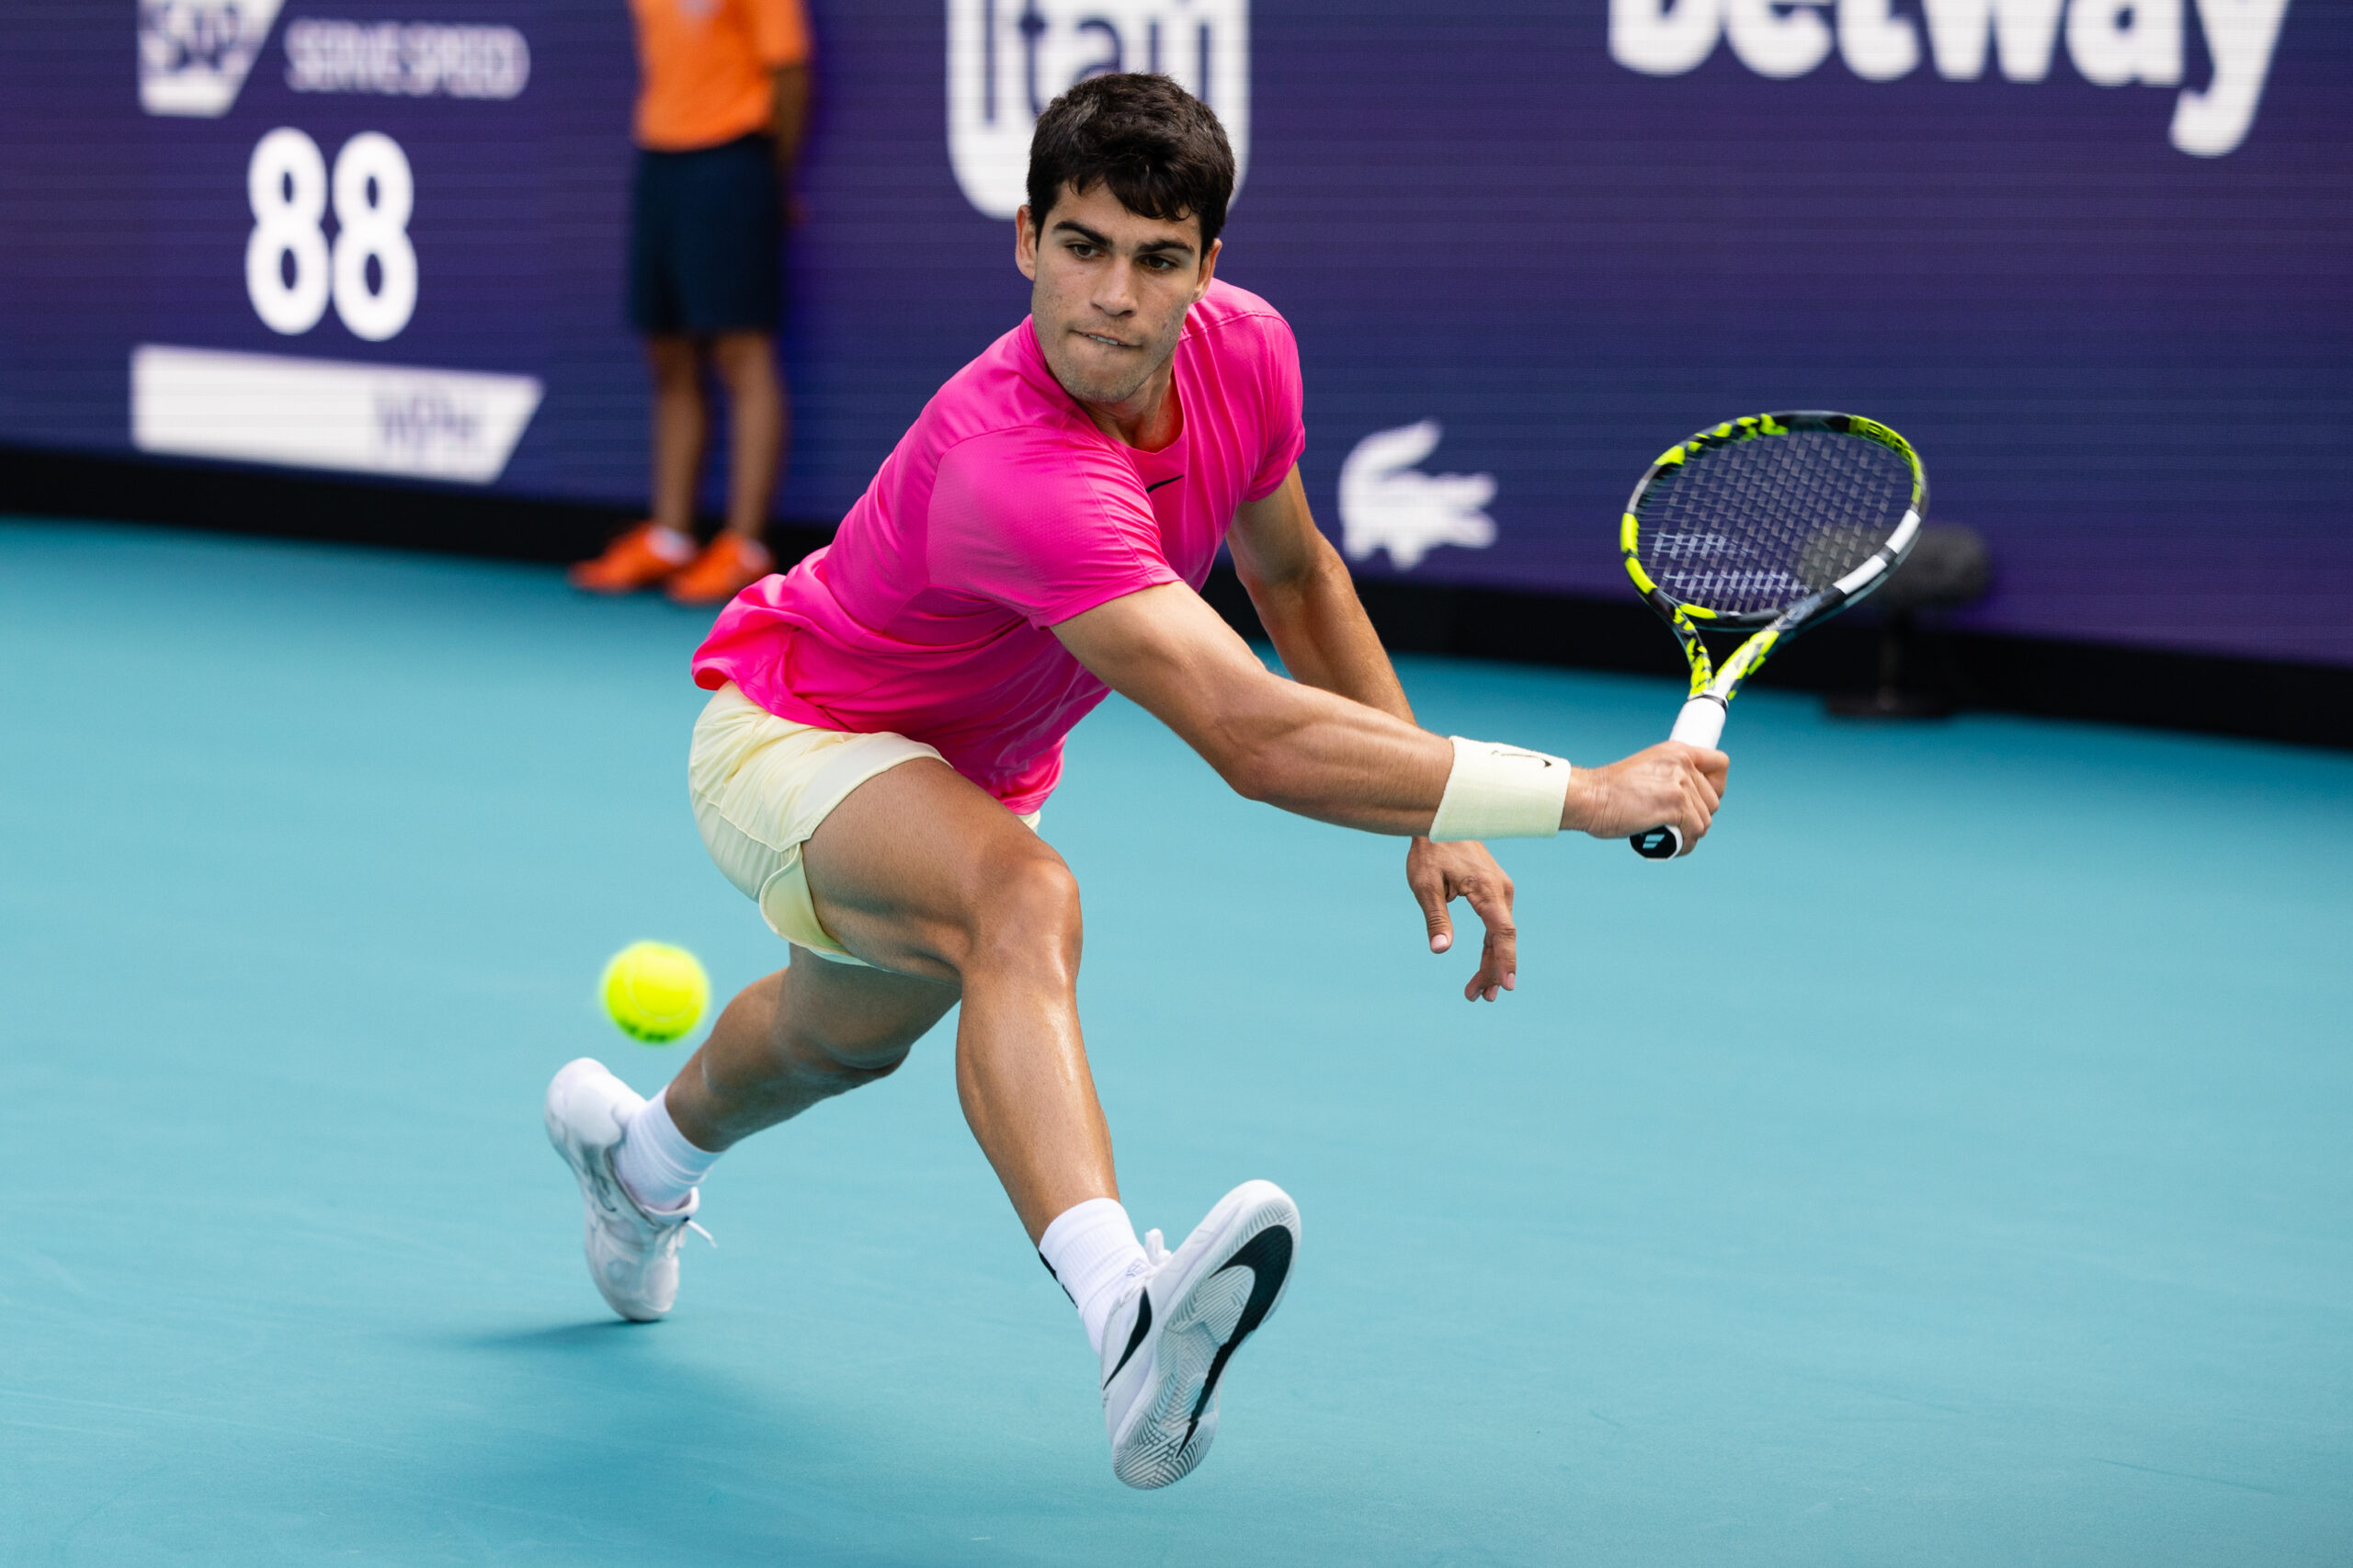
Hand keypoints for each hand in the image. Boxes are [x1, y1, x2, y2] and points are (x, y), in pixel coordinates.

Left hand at [1406, 837, 1517, 1002]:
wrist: (1440, 818)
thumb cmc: (1431, 849)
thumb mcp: (1425, 885)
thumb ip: (1436, 918)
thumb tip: (1441, 949)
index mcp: (1487, 890)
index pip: (1502, 933)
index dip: (1506, 961)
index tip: (1507, 986)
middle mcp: (1501, 891)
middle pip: (1502, 939)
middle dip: (1493, 970)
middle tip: (1479, 998)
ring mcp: (1500, 890)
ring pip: (1500, 933)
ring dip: (1491, 961)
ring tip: (1479, 990)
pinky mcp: (1494, 889)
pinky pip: (1496, 923)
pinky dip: (1491, 945)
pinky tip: (1484, 963)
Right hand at [1563, 742, 1728, 853]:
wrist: (1590, 797)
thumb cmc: (1611, 790)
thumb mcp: (1648, 768)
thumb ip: (1672, 775)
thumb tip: (1692, 800)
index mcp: (1678, 751)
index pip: (1720, 763)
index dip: (1716, 786)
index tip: (1700, 799)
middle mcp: (1683, 764)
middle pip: (1713, 801)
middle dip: (1696, 817)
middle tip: (1674, 823)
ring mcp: (1680, 785)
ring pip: (1704, 821)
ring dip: (1689, 833)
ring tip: (1668, 835)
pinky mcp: (1675, 806)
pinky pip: (1694, 833)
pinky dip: (1682, 844)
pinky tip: (1668, 844)